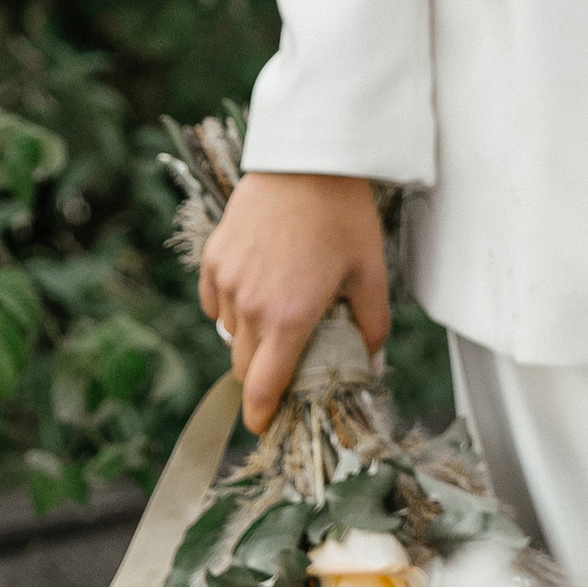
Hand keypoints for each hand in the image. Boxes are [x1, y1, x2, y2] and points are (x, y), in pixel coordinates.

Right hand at [200, 171, 390, 431]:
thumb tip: (373, 363)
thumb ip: (372, 325)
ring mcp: (228, 281)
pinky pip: (216, 301)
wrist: (308, 160)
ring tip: (282, 309)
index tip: (263, 425)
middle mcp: (251, 306)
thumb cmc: (344, 216)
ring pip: (231, 331)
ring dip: (252, 335)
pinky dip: (232, 306)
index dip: (261, 414)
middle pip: (244, 364)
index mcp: (289, 319)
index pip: (263, 387)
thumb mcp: (371, 273)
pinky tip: (257, 288)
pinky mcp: (214, 256)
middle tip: (288, 361)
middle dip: (263, 373)